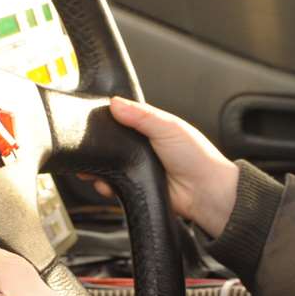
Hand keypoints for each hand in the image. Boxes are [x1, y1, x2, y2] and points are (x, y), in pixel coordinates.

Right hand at [89, 96, 239, 237]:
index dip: (107, 121)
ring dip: (99, 168)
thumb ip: (141, 115)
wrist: (206, 193)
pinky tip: (104, 184)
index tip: (89, 121)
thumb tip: (115, 102)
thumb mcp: (168, 127)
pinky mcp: (135, 188)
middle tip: (87, 148)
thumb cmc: (197, 157)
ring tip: (91, 168)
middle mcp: (142, 148)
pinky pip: (115, 187)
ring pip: (110, 167)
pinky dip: (106, 186)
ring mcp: (137, 169)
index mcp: (151, 129)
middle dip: (98, 148)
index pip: (122, 121)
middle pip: (112, 145)